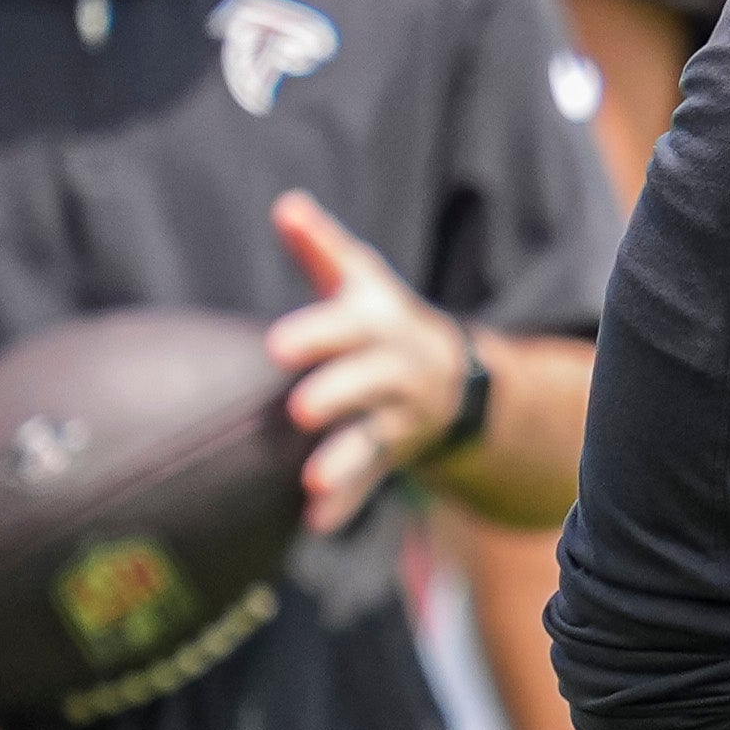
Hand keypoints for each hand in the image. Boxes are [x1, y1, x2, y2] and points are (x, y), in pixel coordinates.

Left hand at [266, 191, 472, 535]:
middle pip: (372, 383)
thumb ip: (322, 249)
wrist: (451, 378)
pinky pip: (372, 482)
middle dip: (340, 394)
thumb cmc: (381, 320)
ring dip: (346, 461)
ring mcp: (397, 419)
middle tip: (300, 410)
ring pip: (375, 440)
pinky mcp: (390, 455)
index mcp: (383, 326)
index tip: (277, 347)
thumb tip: (286, 206)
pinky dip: (348, 503)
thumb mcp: (361, 280)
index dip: (320, 335)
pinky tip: (317, 524)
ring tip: (311, 482)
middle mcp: (397, 373)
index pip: (353, 327)